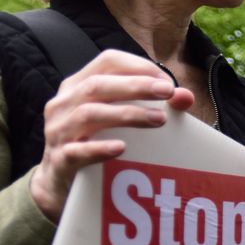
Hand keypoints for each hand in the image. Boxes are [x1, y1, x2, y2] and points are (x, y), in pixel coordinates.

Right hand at [30, 50, 192, 222]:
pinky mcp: (59, 159)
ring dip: (126, 114)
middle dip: (136, 86)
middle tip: (169, 93)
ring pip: (88, 114)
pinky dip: (100, 148)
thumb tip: (185, 97)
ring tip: (159, 120)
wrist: (60, 182)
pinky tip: (122, 147)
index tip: (166, 82)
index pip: (107, 62)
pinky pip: (77, 151)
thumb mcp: (117, 118)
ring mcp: (58, 131)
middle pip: (97, 85)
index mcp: (78, 85)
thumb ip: (151, 104)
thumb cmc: (94, 140)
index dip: (138, 67)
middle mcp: (63, 103)